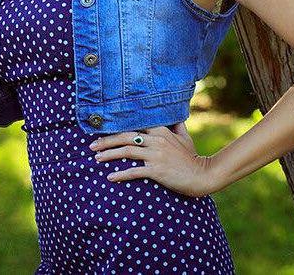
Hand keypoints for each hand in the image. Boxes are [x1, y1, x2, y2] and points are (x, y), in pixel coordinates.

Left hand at [89, 122, 215, 197]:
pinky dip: (121, 174)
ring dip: (109, 154)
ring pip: (127, 151)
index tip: (103, 129)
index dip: (117, 127)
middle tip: (92, 146)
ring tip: (96, 159)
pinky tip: (110, 177)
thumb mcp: (184, 137)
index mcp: (161, 130)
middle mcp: (156, 139)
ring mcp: (156, 154)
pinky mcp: (156, 170)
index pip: (134, 124)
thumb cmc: (192, 157)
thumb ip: (176, 125)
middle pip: (125, 136)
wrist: (202, 175)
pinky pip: (134, 171)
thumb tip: (174, 115)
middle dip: (107, 140)